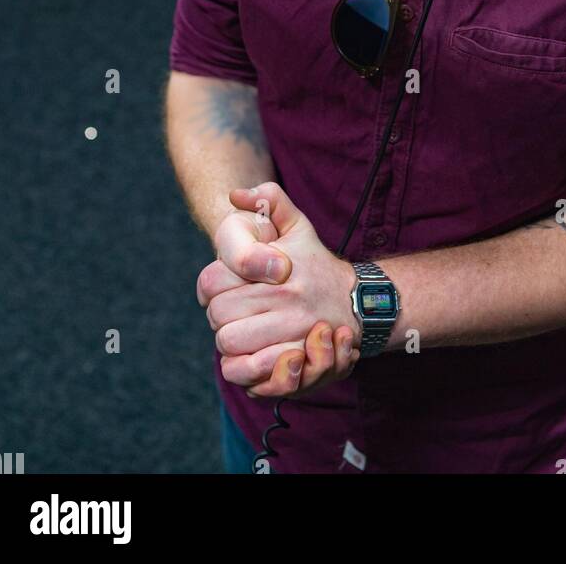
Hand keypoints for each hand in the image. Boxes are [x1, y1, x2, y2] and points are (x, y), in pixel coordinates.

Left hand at [196, 182, 361, 398]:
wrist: (356, 302)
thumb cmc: (316, 263)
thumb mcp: (298, 225)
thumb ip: (269, 199)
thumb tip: (235, 195)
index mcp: (279, 269)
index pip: (212, 282)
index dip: (210, 287)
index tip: (223, 286)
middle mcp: (286, 300)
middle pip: (218, 315)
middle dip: (218, 314)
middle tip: (233, 311)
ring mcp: (291, 333)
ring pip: (229, 343)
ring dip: (228, 339)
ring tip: (240, 331)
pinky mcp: (294, 363)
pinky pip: (247, 370)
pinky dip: (240, 366)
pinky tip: (247, 354)